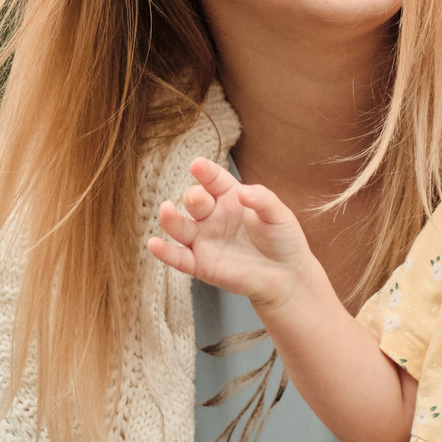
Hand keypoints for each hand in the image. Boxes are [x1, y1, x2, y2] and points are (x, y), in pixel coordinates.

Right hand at [146, 158, 319, 310]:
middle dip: (194, 197)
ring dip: (170, 219)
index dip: (205, 171)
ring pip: (180, 227)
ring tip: (166, 210)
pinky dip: (165, 252)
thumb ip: (262, 199)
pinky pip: (178, 257)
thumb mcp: (278, 214)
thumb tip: (242, 191)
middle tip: (200, 199)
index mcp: (229, 197)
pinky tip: (154, 244)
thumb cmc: (283, 239)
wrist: (287, 275)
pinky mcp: (201, 265)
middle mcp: (212, 216)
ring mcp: (204, 240)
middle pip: (194, 200)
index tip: (198, 165)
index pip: (212, 179)